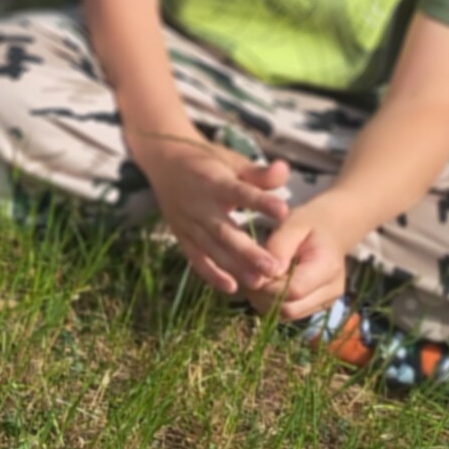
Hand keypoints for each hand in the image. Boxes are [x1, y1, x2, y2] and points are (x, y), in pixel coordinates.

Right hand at [130, 129, 290, 295]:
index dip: (260, 202)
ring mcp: (187, 222)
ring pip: (211, 248)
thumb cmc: (207, 161)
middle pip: (224, 231)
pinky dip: (210, 274)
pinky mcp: (181, 235)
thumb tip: (285, 170)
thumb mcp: (232, 160)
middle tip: (273, 268)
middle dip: (248, 251)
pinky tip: (231, 287)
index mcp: (214, 181)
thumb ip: (258, 173)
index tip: (283, 212)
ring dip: (234, 266)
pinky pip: (195, 257)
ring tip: (258, 283)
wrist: (164, 161)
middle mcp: (199, 204)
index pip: (239, 192)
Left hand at [254, 195, 356, 322]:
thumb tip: (264, 274)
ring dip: (265, 300)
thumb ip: (278, 247)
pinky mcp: (317, 306)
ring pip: (287, 315)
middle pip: (289, 309)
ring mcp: (326, 302)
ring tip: (257, 276)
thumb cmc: (309, 222)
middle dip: (263, 295)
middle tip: (249, 274)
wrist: (332, 228)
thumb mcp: (292, 224)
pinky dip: (273, 302)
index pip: (294, 290)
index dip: (267, 284)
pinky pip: (290, 313)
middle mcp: (331, 291)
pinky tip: (267, 282)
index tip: (251, 268)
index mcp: (328, 267)